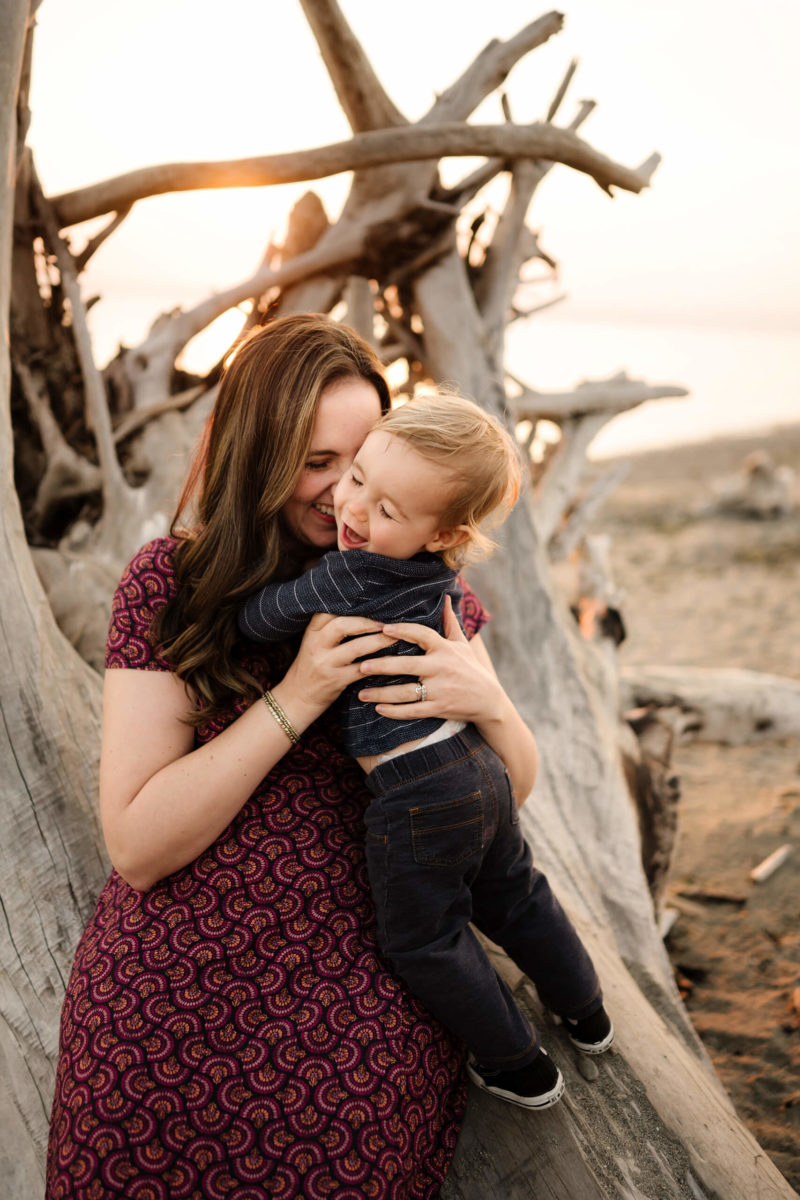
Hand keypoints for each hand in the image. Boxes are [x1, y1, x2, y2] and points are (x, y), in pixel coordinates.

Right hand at [278, 612, 397, 723]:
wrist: (296, 698)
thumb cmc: (310, 668)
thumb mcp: (313, 644)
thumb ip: (330, 629)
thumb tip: (362, 611)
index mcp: (312, 633)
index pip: (328, 611)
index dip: (349, 605)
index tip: (369, 603)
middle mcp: (316, 645)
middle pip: (342, 625)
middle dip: (368, 622)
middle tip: (386, 623)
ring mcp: (325, 663)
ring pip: (356, 647)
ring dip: (379, 641)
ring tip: (394, 637)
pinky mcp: (335, 680)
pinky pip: (362, 670)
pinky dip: (378, 664)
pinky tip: (391, 661)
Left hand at [356, 596, 502, 724]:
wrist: (488, 700)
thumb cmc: (470, 668)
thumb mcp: (462, 644)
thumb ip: (450, 622)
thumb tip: (445, 597)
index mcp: (445, 649)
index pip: (422, 635)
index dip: (403, 630)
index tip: (383, 628)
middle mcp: (442, 668)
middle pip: (407, 665)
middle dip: (383, 666)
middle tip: (362, 666)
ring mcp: (440, 690)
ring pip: (406, 692)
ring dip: (382, 694)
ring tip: (361, 693)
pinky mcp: (439, 708)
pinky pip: (413, 711)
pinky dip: (395, 712)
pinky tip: (379, 709)